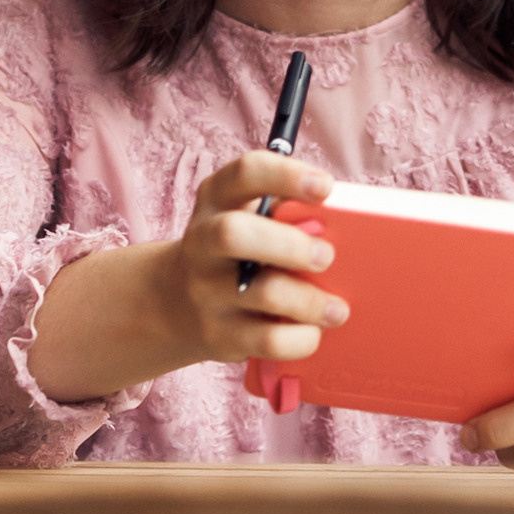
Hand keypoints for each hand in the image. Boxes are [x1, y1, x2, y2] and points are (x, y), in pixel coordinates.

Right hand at [29, 150, 342, 403]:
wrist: (173, 301)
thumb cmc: (237, 248)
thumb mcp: (248, 215)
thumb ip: (286, 212)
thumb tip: (340, 226)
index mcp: (218, 198)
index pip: (246, 173)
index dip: (287, 175)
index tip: (325, 187)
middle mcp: (203, 241)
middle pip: (234, 234)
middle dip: (289, 245)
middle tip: (326, 256)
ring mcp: (206, 291)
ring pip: (261, 293)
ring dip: (309, 301)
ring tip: (337, 308)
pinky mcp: (218, 335)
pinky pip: (267, 340)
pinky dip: (300, 339)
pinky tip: (313, 331)